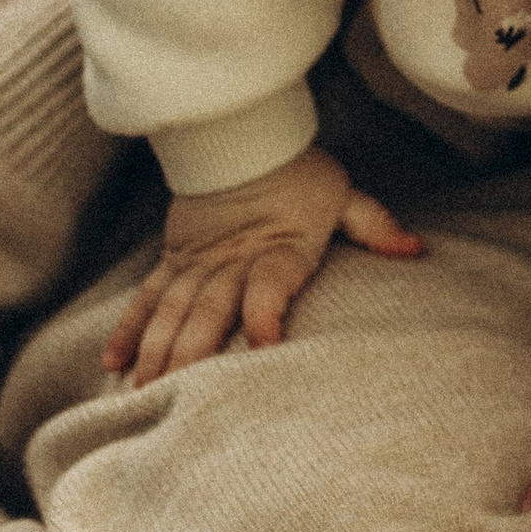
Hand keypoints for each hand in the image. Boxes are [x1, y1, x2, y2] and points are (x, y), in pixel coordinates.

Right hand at [103, 145, 421, 384]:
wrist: (244, 135)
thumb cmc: (300, 174)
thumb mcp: (343, 198)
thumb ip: (374, 226)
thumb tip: (415, 249)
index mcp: (277, 249)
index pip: (270, 284)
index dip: (266, 312)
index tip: (263, 345)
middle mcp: (231, 261)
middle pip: (207, 310)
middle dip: (190, 355)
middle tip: (173, 396)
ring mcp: (197, 263)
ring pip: (171, 310)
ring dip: (156, 350)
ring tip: (140, 391)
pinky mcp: (175, 260)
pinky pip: (147, 297)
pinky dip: (129, 328)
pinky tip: (114, 361)